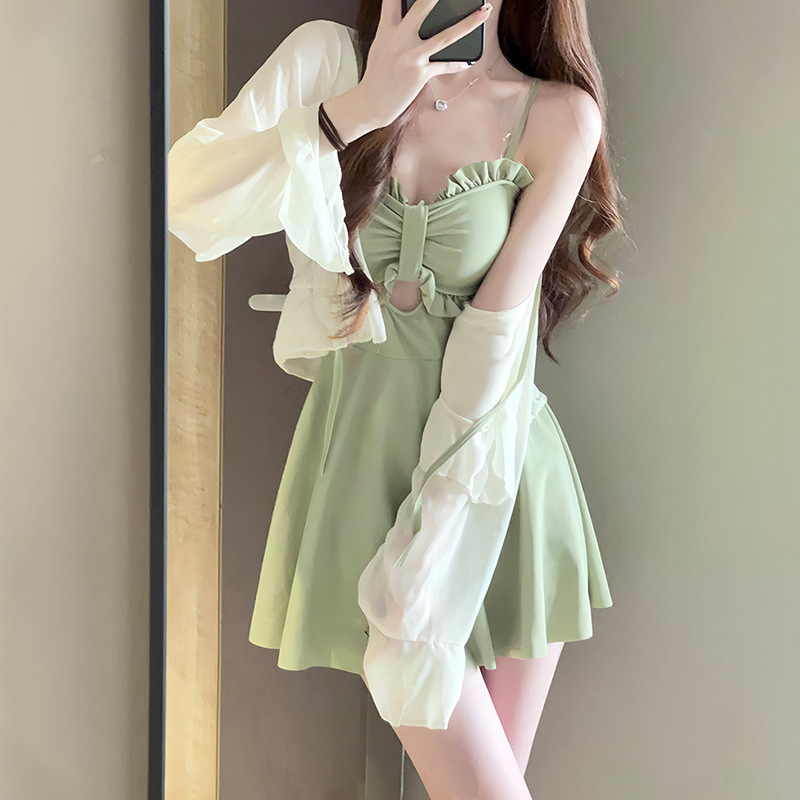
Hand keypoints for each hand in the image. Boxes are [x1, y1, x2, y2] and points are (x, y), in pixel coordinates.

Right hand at [358, 0, 493, 127]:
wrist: (370, 104)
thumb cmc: (377, 76)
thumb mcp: (380, 46)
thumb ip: (393, 28)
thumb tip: (405, 18)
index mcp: (388, 29)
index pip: (394, 0)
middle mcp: (399, 39)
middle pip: (422, 7)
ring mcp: (411, 57)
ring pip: (444, 36)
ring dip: (467, 24)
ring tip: (483, 12)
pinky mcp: (419, 74)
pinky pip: (443, 66)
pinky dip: (456, 64)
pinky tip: (467, 61)